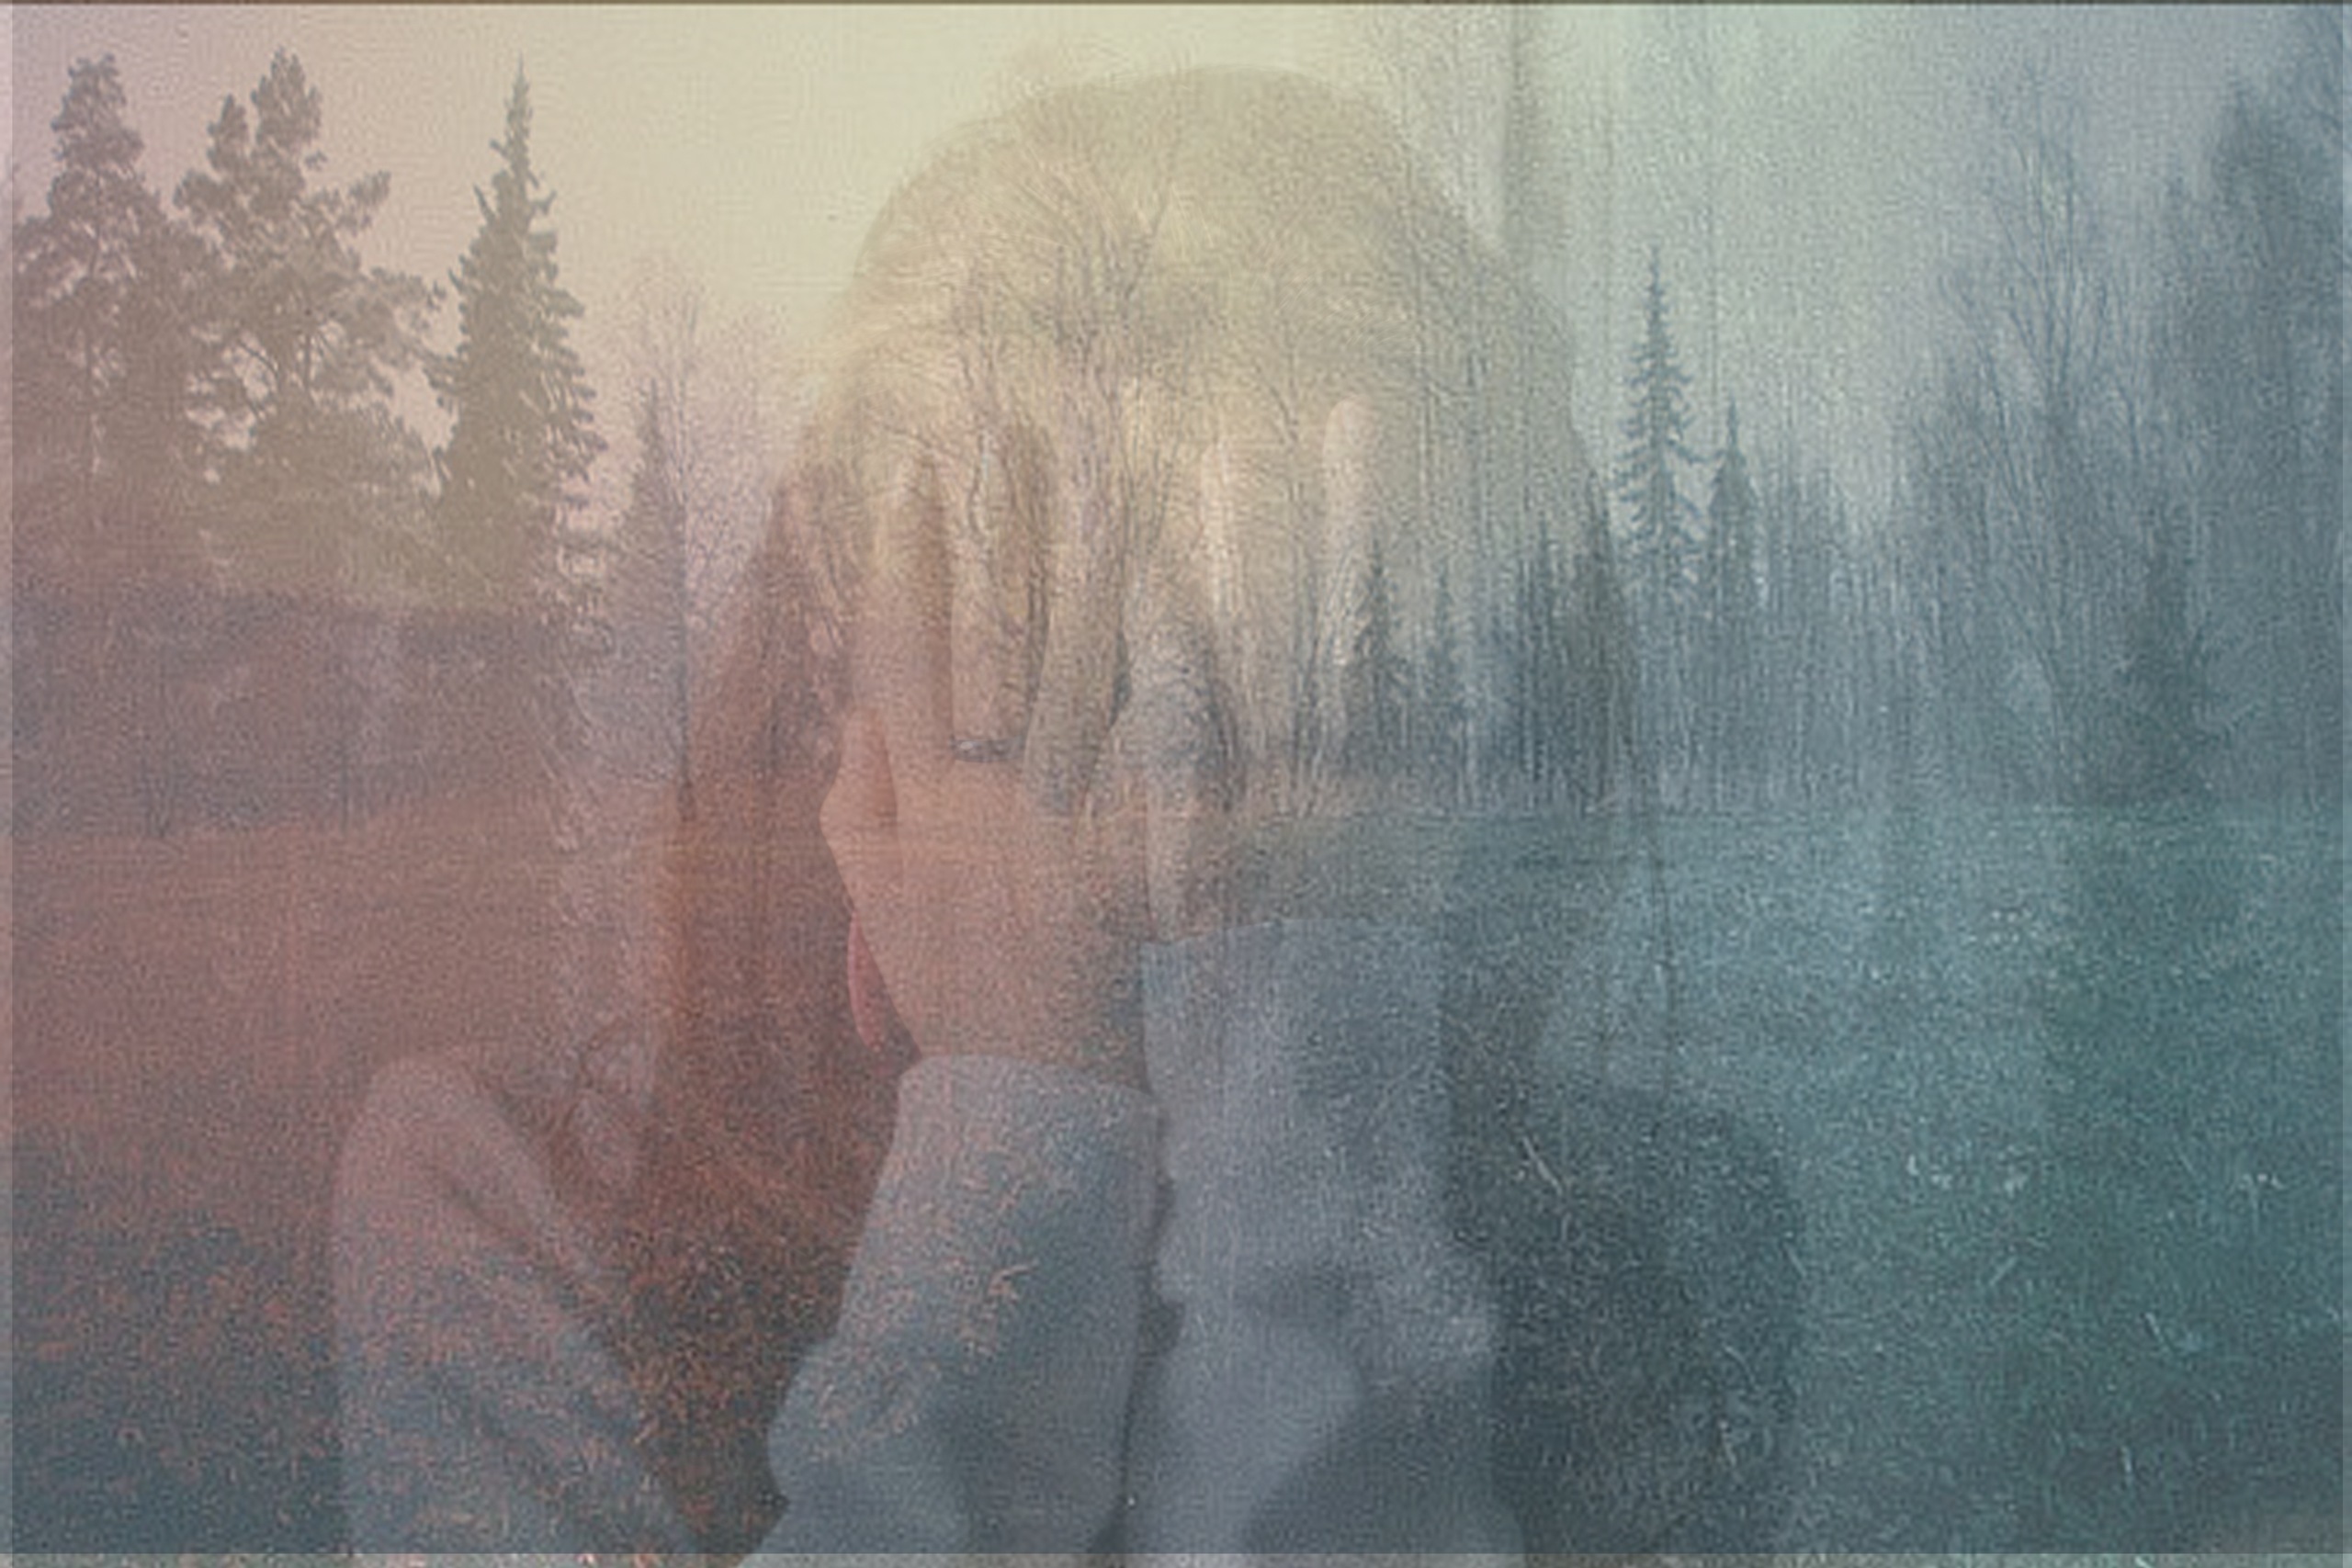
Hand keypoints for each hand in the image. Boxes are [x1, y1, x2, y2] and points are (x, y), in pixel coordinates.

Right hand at [820, 461, 1147, 1089]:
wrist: (1036, 1101)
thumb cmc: (959, 998)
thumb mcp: (878, 907)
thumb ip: (853, 806)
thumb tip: (856, 711)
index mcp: (918, 801)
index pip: (900, 650)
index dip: (899, 556)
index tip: (912, 470)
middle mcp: (986, 792)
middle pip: (994, 633)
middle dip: (1005, 523)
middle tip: (1029, 421)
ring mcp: (1065, 819)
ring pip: (1082, 668)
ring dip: (1101, 565)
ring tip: (1126, 469)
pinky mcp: (1144, 856)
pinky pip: (1167, 749)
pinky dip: (1186, 676)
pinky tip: (1212, 601)